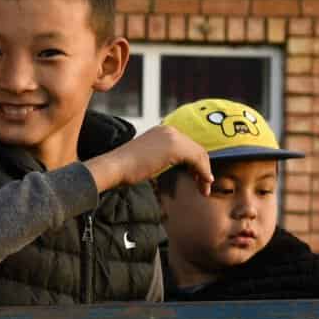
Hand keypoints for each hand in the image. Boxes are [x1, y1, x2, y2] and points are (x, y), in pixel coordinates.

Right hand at [87, 125, 212, 194]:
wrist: (113, 167)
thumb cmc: (123, 169)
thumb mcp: (146, 159)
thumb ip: (161, 158)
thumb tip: (169, 165)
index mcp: (161, 132)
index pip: (186, 146)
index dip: (194, 163)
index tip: (197, 178)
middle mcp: (168, 130)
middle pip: (195, 148)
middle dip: (202, 168)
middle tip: (204, 185)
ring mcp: (172, 137)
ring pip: (199, 154)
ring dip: (204, 172)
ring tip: (204, 188)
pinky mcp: (174, 147)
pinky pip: (197, 159)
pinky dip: (203, 171)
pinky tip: (204, 183)